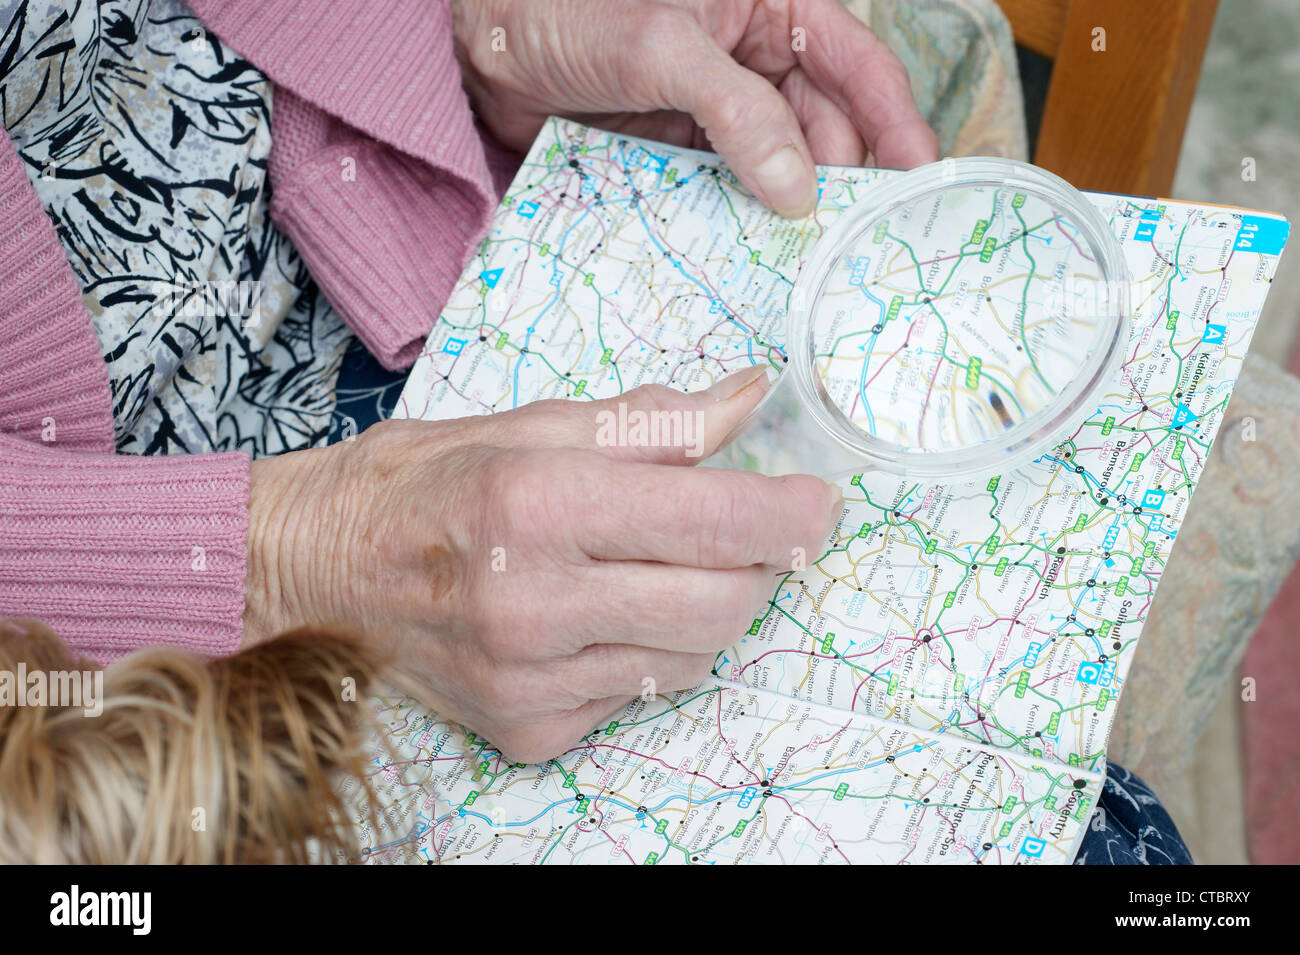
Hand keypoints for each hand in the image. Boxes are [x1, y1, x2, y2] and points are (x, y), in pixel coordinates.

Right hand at [244, 368, 841, 762]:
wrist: (312, 574)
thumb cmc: (417, 485)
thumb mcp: (528, 426)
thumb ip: (650, 422)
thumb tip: (748, 400)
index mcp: (538, 502)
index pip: (716, 522)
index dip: (791, 513)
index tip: (817, 500)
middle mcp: (534, 603)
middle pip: (724, 604)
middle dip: (758, 564)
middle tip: (740, 530)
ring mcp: (529, 680)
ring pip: (692, 658)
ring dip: (701, 607)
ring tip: (648, 567)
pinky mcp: (527, 730)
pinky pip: (636, 695)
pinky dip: (642, 652)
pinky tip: (594, 617)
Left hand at [450, 0, 937, 217]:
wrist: (479, 42)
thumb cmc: (566, 7)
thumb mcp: (660, 47)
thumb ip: (737, 112)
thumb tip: (800, 189)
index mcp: (771, 7)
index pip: (856, 65)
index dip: (895, 124)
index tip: (920, 183)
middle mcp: (754, 57)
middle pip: (824, 128)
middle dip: (840, 184)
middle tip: (853, 248)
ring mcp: (717, 108)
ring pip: (777, 167)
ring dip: (789, 214)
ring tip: (808, 265)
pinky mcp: (680, 149)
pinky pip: (725, 190)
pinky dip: (739, 222)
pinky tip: (750, 257)